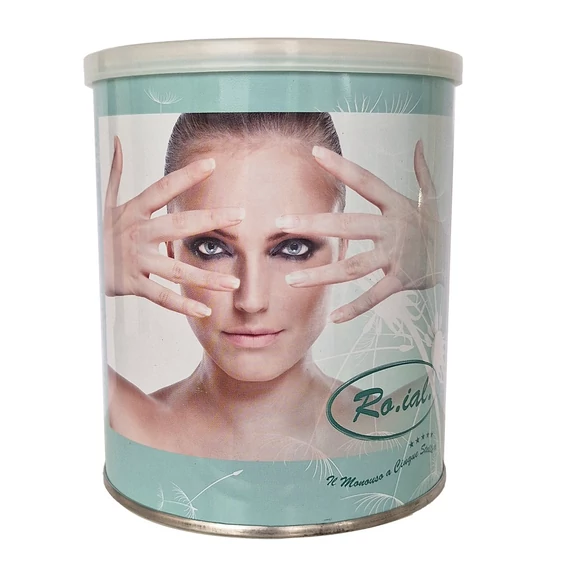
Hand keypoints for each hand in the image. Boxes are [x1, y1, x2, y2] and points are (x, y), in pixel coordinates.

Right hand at [103, 136, 244, 317]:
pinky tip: (205, 310)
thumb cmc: (95, 231)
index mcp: (133, 211)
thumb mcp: (104, 202)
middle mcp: (137, 234)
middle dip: (211, 219)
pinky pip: (162, 296)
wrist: (74, 262)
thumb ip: (115, 174)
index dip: (186, 176)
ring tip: (234, 282)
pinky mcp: (132, 284)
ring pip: (176, 269)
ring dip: (207, 277)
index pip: (163, 188)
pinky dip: (183, 305)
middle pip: (178, 226)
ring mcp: (136, 260)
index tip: (212, 164)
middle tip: (240, 215)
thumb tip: (117, 142)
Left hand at [276, 140, 442, 323]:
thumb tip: (419, 145)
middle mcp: (393, 229)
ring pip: (353, 267)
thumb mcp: (433, 199)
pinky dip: (355, 309)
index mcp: (396, 205)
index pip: (365, 181)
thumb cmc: (439, 227)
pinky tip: (334, 318)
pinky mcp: (402, 280)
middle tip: (281, 223)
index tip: (315, 153)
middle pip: (348, 226)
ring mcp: (396, 256)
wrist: (464, 256)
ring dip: (322, 274)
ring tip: (292, 279)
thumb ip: (423, 172)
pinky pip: (375, 296)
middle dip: (313, 225)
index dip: (341, 166)